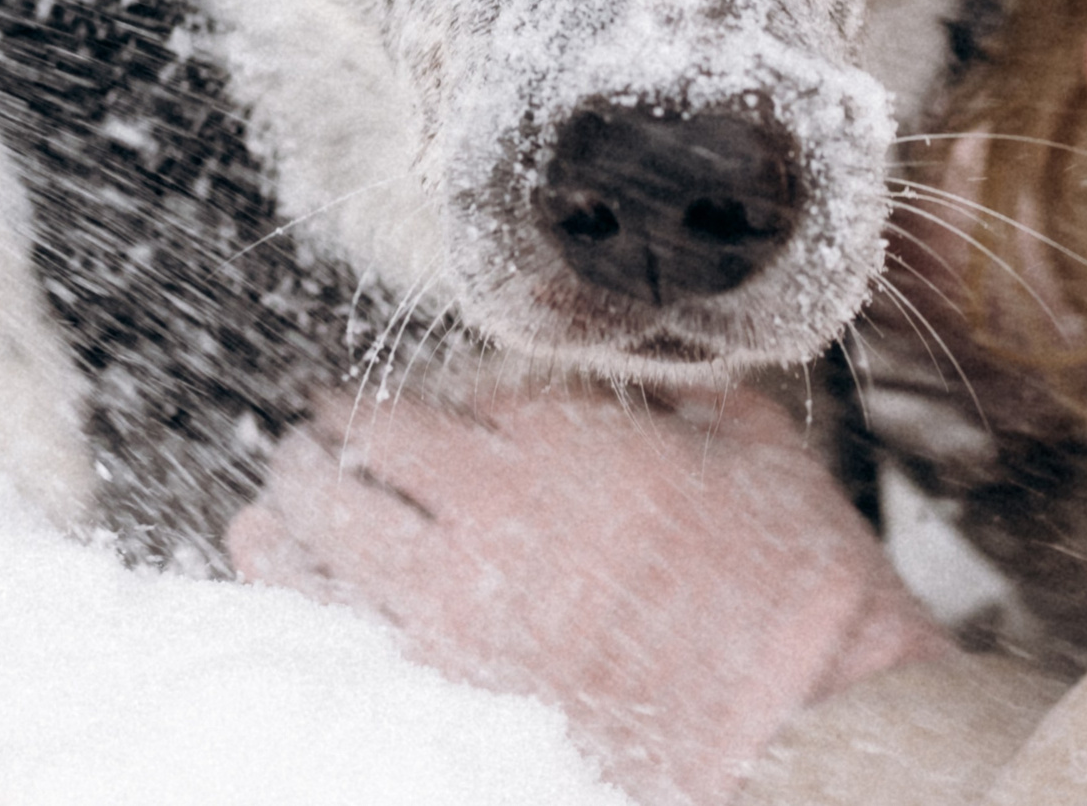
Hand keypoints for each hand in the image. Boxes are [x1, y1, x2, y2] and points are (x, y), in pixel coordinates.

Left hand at [227, 384, 953, 805]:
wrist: (808, 717)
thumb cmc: (797, 584)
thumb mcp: (753, 442)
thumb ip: (677, 388)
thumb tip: (637, 368)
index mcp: (567, 439)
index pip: (432, 391)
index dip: (397, 391)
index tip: (386, 395)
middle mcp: (494, 513)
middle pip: (348, 456)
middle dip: (320, 441)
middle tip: (309, 437)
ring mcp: (463, 612)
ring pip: (317, 542)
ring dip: (290, 512)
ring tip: (277, 503)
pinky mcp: (460, 691)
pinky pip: (338, 630)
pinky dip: (300, 595)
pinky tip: (290, 577)